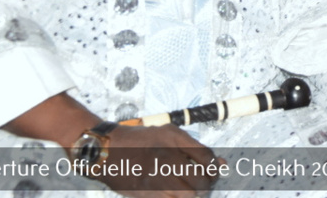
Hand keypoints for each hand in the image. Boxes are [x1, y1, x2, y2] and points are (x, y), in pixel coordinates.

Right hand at [3, 92, 217, 197]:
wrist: (105, 149)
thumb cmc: (140, 140)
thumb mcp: (169, 135)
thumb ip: (195, 149)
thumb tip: (222, 164)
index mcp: (174, 138)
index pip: (208, 159)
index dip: (214, 169)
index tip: (212, 172)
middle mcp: (167, 156)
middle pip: (201, 180)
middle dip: (206, 185)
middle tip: (203, 185)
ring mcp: (156, 175)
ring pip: (190, 195)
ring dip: (194, 195)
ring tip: (190, 192)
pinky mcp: (146, 192)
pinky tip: (174, 194)